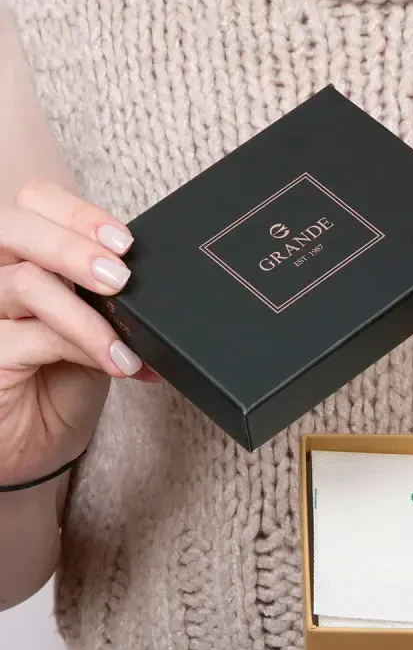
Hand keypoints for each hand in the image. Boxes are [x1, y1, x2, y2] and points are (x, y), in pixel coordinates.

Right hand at [0, 180, 157, 486]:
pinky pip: (32, 335)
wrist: (34, 446)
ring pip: (27, 282)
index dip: (76, 213)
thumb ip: (107, 300)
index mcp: (19, 255)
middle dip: (74, 244)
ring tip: (127, 340)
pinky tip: (116, 363)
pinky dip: (84, 345)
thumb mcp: (93, 331)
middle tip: (120, 276)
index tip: (124, 241)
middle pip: (16, 225)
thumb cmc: (58, 382)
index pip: (33, 203)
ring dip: (88, 311)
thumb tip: (158, 288)